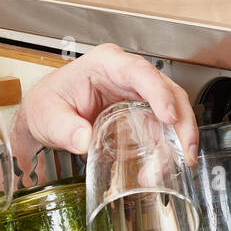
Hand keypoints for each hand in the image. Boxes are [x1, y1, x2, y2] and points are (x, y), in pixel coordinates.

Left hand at [10, 45, 197, 167]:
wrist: (45, 115)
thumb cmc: (48, 103)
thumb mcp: (48, 116)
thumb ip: (64, 128)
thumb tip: (84, 141)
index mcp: (106, 63)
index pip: (140, 72)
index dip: (159, 92)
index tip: (169, 116)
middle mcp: (127, 74)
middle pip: (168, 91)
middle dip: (182, 122)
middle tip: (184, 152)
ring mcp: (138, 93)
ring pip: (172, 110)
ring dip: (178, 140)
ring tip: (173, 166)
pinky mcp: (141, 112)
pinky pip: (162, 128)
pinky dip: (167, 148)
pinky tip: (161, 167)